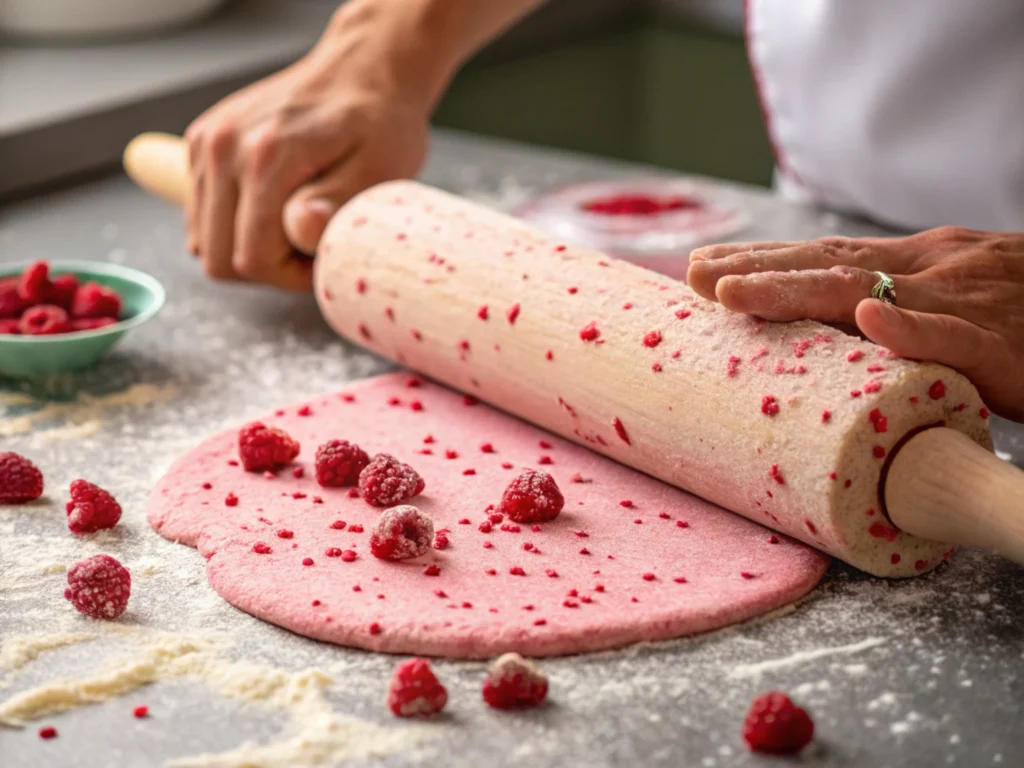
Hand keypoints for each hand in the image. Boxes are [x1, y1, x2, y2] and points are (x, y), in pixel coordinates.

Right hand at [184, 1, 439, 290]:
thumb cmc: (379, 123)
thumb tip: (301, 231)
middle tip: (312, 243)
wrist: (362, 71)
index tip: (326, 256)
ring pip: (205, 243)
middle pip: (220, 259)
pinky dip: (235, 224)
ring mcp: (206, 144)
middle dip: (268, 267)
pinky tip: (273, 206)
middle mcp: (224, 147)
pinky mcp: (201, 144)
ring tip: (295, 221)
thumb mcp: (378, 171)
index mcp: (265, 156)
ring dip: (250, 246)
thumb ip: (336, 204)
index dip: (292, 276)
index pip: (253, 260)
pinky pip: (203, 216)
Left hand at [687, 227, 1023, 420]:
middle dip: (756, 269)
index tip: (702, 268)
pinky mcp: (1002, 343)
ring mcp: (966, 300)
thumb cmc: (1022, 322)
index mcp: (918, 263)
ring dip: (796, 289)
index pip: (824, 256)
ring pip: (871, 289)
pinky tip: (868, 318)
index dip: (762, 261)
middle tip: (692, 275)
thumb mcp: (951, 305)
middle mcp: (932, 269)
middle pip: (828, 264)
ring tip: (734, 292)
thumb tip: (829, 334)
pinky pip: (954, 333)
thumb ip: (894, 316)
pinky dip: (910, 325)